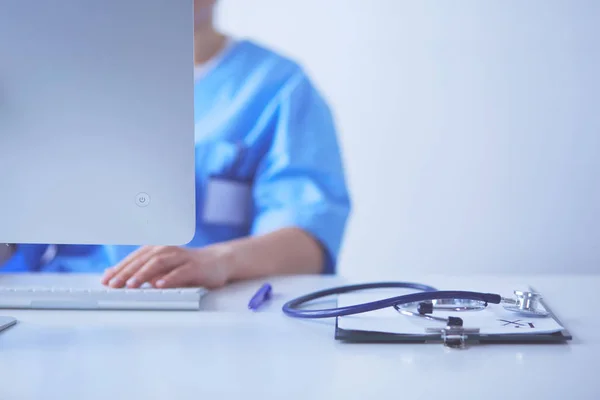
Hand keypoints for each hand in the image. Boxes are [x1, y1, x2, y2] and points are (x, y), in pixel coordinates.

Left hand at [101, 245, 232, 288]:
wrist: (217, 262)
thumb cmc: (187, 266)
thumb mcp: (161, 268)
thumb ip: (140, 270)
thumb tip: (112, 273)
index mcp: (158, 249)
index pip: (135, 258)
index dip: (119, 268)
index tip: (106, 280)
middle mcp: (168, 250)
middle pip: (144, 259)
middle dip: (127, 272)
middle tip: (114, 284)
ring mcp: (182, 257)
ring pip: (159, 263)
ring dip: (144, 273)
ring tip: (132, 284)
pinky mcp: (195, 266)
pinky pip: (180, 271)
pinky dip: (169, 278)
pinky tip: (159, 285)